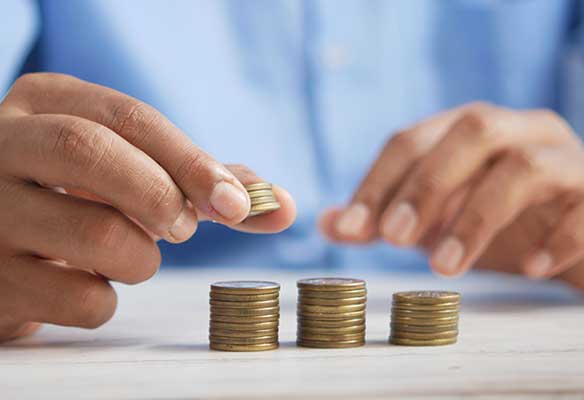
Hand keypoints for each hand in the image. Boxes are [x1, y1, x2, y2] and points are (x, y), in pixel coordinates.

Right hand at [0, 73, 295, 341]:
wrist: (3, 242)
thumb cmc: (83, 197)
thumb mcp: (133, 170)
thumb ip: (204, 182)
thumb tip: (281, 205)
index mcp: (46, 104)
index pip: (130, 119)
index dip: (193, 162)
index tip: (238, 204)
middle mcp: (1, 144)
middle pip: (92, 152)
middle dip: (160, 195)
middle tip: (183, 228)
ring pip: (95, 234)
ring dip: (141, 259)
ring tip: (129, 255)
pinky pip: (77, 299)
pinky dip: (105, 301)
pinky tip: (86, 284)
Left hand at [320, 102, 583, 295]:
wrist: (578, 244)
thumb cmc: (501, 228)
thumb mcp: (437, 223)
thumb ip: (387, 219)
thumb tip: (327, 223)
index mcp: (472, 132)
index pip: (413, 139)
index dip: (378, 181)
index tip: (350, 228)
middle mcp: (520, 132)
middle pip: (472, 131)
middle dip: (426, 185)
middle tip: (393, 239)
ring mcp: (567, 161)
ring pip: (524, 167)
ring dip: (476, 217)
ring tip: (445, 267)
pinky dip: (557, 237)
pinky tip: (530, 268)